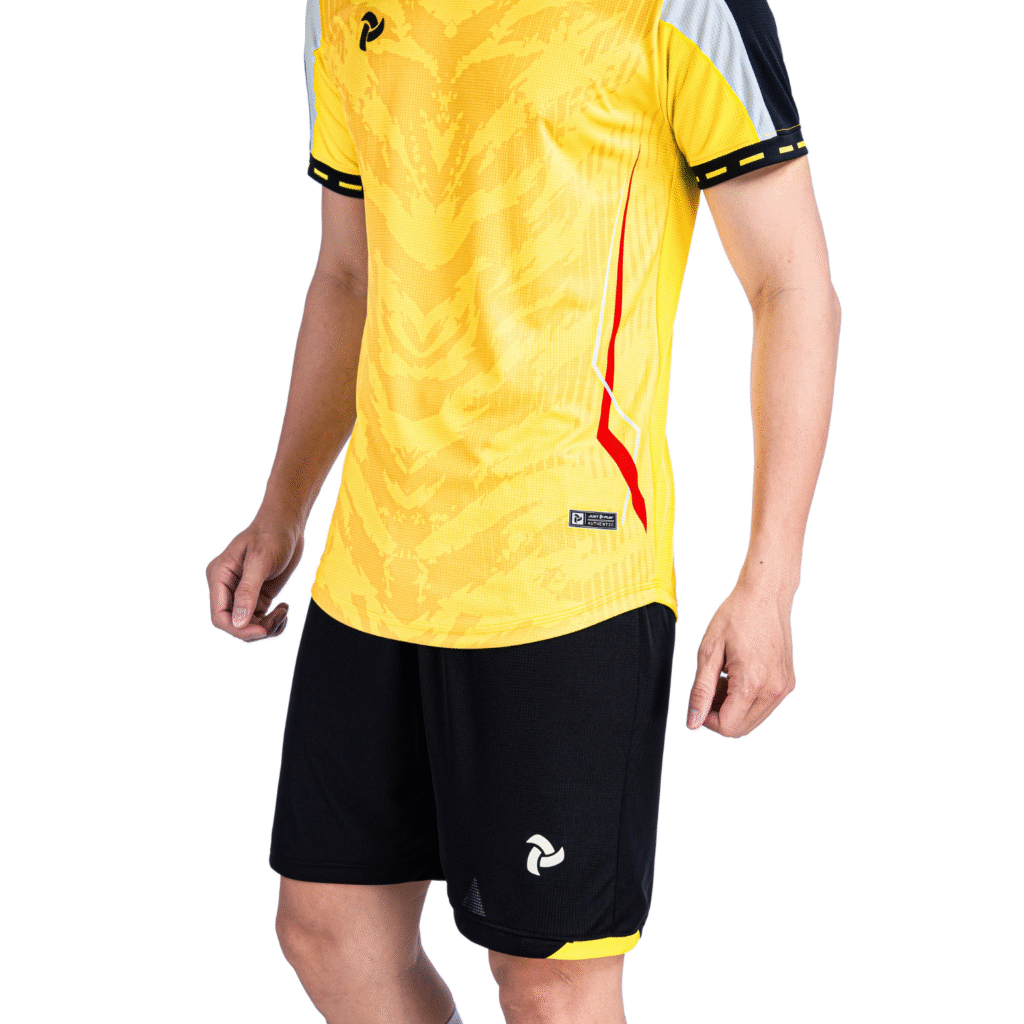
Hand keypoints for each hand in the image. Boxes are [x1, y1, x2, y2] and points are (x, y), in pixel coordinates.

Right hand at [206, 508, 303, 641]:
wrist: (287, 524)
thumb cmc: (272, 534)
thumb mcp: (260, 560)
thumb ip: (248, 592)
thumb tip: (239, 622)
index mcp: (219, 576)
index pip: (220, 616)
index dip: (238, 629)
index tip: (263, 630)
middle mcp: (227, 587)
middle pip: (234, 624)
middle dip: (256, 628)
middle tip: (279, 617)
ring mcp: (242, 593)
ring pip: (248, 625)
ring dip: (268, 626)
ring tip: (284, 611)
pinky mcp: (257, 595)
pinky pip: (260, 619)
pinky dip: (273, 622)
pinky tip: (284, 610)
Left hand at [686, 581, 795, 736]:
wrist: (765, 596)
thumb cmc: (737, 616)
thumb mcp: (709, 652)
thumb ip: (701, 691)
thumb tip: (694, 722)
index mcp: (752, 683)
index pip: (727, 727)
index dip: (707, 718)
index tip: (701, 698)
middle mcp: (774, 689)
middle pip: (741, 728)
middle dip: (720, 714)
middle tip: (711, 686)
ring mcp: (784, 687)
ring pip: (753, 720)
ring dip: (733, 708)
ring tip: (723, 678)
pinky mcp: (788, 682)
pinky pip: (764, 706)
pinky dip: (748, 700)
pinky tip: (738, 676)